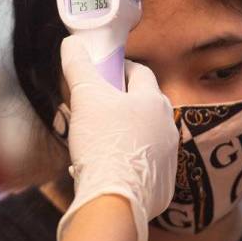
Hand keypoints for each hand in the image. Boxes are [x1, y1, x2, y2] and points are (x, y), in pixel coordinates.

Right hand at [56, 35, 178, 240]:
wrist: (113, 199)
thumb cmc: (102, 143)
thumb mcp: (85, 98)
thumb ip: (78, 66)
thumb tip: (71, 42)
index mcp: (153, 101)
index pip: (140, 72)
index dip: (122, 68)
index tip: (106, 72)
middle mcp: (168, 125)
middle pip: (146, 103)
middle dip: (126, 101)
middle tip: (101, 106)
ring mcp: (170, 155)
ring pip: (148, 134)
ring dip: (130, 131)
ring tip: (104, 139)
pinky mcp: (165, 183)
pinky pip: (148, 163)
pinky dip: (133, 160)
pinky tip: (112, 166)